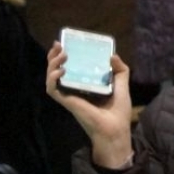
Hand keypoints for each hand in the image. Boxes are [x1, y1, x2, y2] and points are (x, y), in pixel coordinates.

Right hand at [45, 43, 133, 168]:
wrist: (116, 129)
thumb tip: (113, 55)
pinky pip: (52, 90)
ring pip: (51, 79)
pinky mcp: (67, 102)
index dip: (64, 57)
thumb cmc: (119, 111)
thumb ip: (120, 71)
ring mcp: (69, 96)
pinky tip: (60, 70)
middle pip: (56, 71)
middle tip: (58, 45)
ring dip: (52, 65)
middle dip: (53, 57)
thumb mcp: (122, 86)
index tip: (66, 44)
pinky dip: (52, 79)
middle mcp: (74, 90)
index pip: (70, 69)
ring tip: (62, 55)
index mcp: (85, 86)